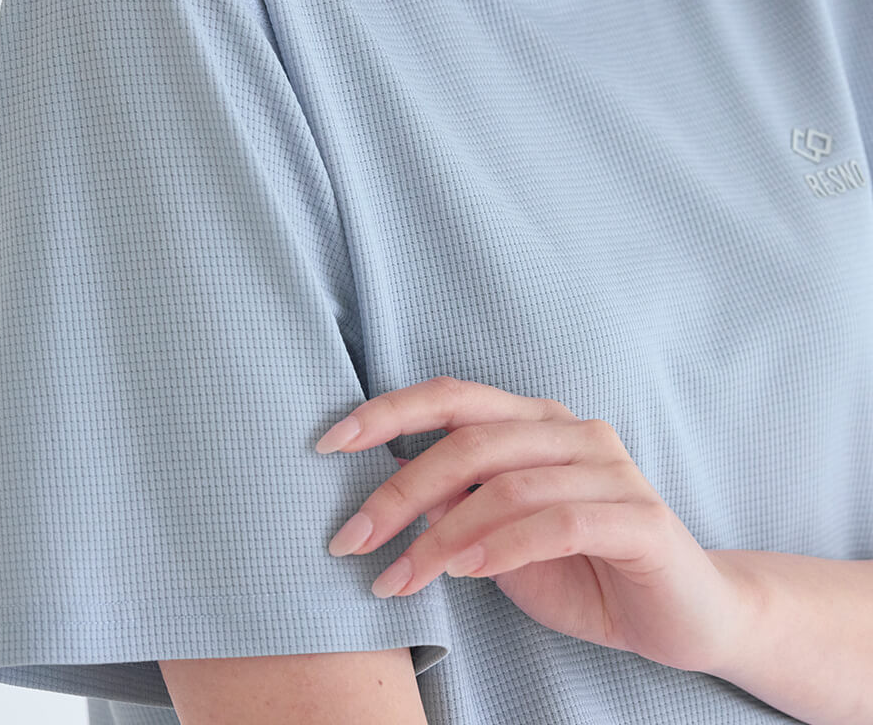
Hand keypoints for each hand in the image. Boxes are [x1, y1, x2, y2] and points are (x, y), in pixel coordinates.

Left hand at [315, 375, 750, 673]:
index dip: (388, 412)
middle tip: (350, 539)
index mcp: (536, 421)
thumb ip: (458, 505)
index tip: (328, 443)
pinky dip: (502, 546)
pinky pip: (557, 521)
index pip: (453, 397)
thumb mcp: (500, 538)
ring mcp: (611, 469)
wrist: (684, 615)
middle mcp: (573, 431)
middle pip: (470, 440)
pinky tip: (466, 572)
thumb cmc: (582, 569)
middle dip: (398, 490)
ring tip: (398, 577)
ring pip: (506, 485)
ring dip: (440, 536)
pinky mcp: (640, 518)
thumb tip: (392, 493)